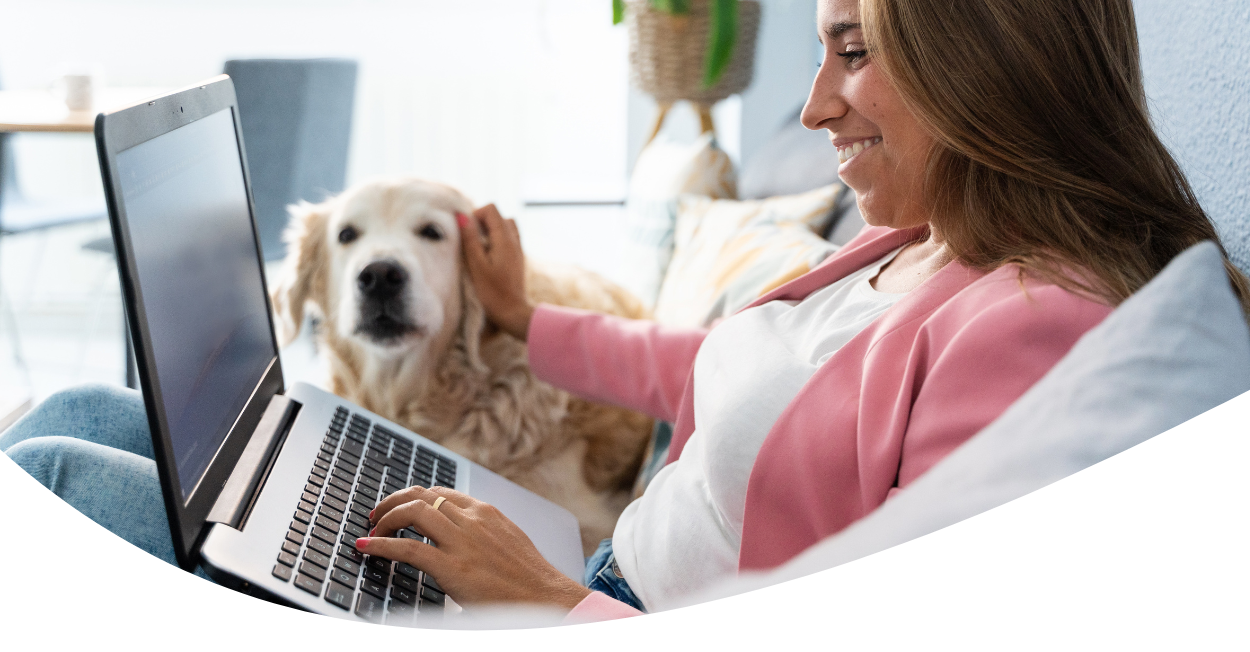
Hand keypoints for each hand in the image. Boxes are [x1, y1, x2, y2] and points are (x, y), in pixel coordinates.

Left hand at [357, 486, 590, 610]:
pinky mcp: (451, 566)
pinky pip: (407, 548)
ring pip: (411, 512)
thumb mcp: (508, 542)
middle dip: (391, 502)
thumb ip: (483, 535)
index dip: (411, 498)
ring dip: (384, 519)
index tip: (398, 508)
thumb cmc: (529, 579)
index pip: (438, 492)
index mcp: (485, 512)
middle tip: (375, 516)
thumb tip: (462, 543)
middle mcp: (471, 519)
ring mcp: (461, 541)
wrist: (547, 598)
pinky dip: (380, 545)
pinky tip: (366, 548)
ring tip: (371, 531)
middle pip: (419, 495)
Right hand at [457, 205, 534, 339]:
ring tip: (479, 248)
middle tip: (471, 241)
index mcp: (505, 239)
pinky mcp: (517, 259)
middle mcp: (515, 241)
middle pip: (499, 216)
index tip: (467, 233)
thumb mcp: (476, 265)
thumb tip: (462, 216)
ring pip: (505, 226)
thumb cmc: (492, 292)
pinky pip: (508, 239)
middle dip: (482, 222)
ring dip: (490, 231)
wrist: (512, 312)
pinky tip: (488, 257)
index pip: (491, 210)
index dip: (475, 215)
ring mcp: (518, 249)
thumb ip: (470, 239)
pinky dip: (497, 240)